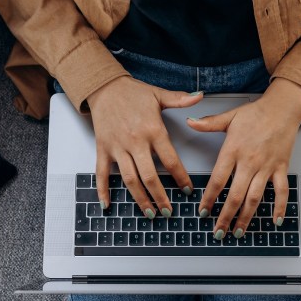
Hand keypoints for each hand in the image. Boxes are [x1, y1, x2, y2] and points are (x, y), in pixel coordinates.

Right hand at [87, 76, 202, 217]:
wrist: (104, 87)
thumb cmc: (132, 93)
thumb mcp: (158, 94)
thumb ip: (180, 99)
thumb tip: (200, 96)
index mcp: (152, 130)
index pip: (170, 159)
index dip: (180, 177)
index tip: (187, 190)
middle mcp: (135, 141)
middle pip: (149, 176)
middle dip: (160, 197)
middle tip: (168, 211)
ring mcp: (117, 147)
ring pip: (129, 179)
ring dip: (139, 198)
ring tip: (149, 213)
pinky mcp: (103, 149)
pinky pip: (101, 173)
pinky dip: (103, 190)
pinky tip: (107, 205)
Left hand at [187, 78, 300, 237]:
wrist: (283, 108)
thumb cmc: (256, 113)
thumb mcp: (229, 117)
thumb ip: (208, 123)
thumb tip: (189, 122)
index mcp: (233, 151)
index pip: (217, 180)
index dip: (209, 198)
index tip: (203, 212)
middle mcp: (249, 162)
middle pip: (235, 196)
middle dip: (225, 217)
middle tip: (218, 232)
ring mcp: (266, 167)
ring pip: (255, 198)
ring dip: (246, 218)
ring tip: (238, 232)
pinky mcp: (281, 168)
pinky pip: (281, 191)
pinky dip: (279, 207)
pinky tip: (275, 221)